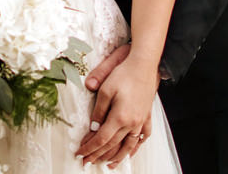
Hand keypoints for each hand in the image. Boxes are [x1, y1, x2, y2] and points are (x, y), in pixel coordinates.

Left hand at [76, 49, 160, 165]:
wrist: (144, 64)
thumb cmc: (124, 73)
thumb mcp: (105, 89)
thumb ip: (98, 111)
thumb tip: (93, 127)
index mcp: (120, 117)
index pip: (101, 139)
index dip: (89, 148)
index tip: (80, 154)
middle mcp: (132, 123)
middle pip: (113, 145)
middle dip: (98, 155)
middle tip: (87, 162)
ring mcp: (141, 121)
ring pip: (128, 146)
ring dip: (117, 157)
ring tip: (108, 165)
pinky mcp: (146, 116)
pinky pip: (143, 137)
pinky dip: (136, 147)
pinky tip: (131, 152)